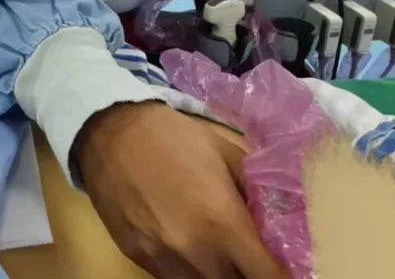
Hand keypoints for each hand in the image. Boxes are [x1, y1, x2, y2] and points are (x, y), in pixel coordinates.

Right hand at [76, 102, 287, 278]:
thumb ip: (256, 190)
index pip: (268, 277)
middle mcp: (196, 253)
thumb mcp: (225, 153)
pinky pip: (172, 278)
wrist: (109, 130)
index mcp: (224, 225)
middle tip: (250, 257)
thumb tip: (280, 216)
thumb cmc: (173, 137)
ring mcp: (163, 260)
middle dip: (248, 274)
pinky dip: (186, 270)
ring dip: (217, 274)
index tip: (285, 268)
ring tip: (219, 253)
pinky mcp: (138, 259)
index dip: (282, 276)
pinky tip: (186, 247)